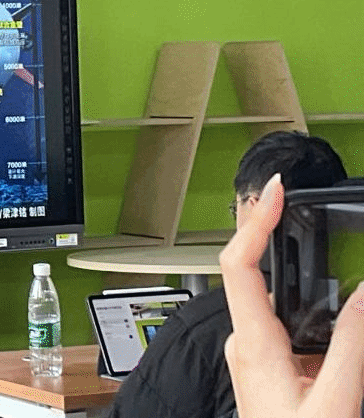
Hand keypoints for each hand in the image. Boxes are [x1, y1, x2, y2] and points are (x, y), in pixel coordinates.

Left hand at [221, 173, 363, 417]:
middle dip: (264, 226)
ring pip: (264, 291)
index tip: (273, 192)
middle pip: (247, 270)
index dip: (253, 223)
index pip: (239, 267)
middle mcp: (244, 343)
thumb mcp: (338, 398)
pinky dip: (293, 288)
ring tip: (291, 216)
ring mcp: (253, 351)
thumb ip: (351, 342)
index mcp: (253, 345)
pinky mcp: (267, 361)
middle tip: (282, 192)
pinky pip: (277, 314)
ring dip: (277, 255)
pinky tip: (309, 277)